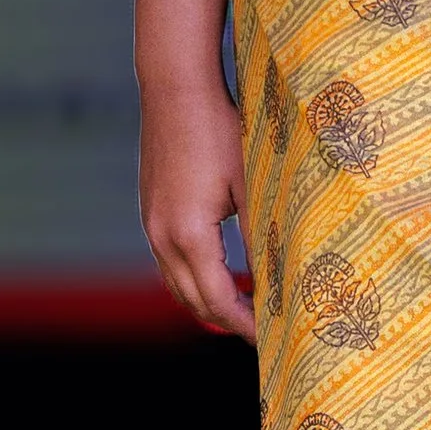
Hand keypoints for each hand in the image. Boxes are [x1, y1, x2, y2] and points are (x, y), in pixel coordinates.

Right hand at [140, 79, 254, 336]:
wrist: (175, 90)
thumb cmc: (219, 130)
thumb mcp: (249, 183)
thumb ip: (260, 234)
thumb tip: (280, 277)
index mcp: (188, 234)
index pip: (216, 299)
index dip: (244, 323)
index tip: (270, 339)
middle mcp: (162, 236)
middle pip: (192, 300)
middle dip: (226, 320)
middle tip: (262, 332)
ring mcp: (150, 225)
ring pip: (176, 283)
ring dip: (206, 301)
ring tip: (244, 307)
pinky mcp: (150, 211)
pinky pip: (169, 261)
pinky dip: (193, 278)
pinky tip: (219, 272)